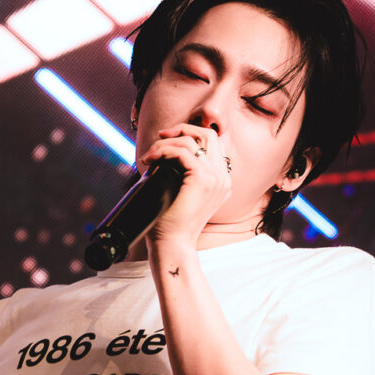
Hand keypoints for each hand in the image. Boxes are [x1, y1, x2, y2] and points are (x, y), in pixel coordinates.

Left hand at [140, 125, 232, 248]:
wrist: (174, 244)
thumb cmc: (171, 224)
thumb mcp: (181, 194)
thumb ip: (182, 175)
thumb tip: (163, 156)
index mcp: (221, 180)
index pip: (212, 143)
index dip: (189, 135)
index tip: (166, 141)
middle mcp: (223, 178)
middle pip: (209, 134)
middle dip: (182, 129)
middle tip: (160, 137)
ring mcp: (216, 178)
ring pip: (192, 141)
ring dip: (166, 143)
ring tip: (150, 156)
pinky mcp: (203, 180)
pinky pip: (183, 152)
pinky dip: (164, 150)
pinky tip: (152, 159)